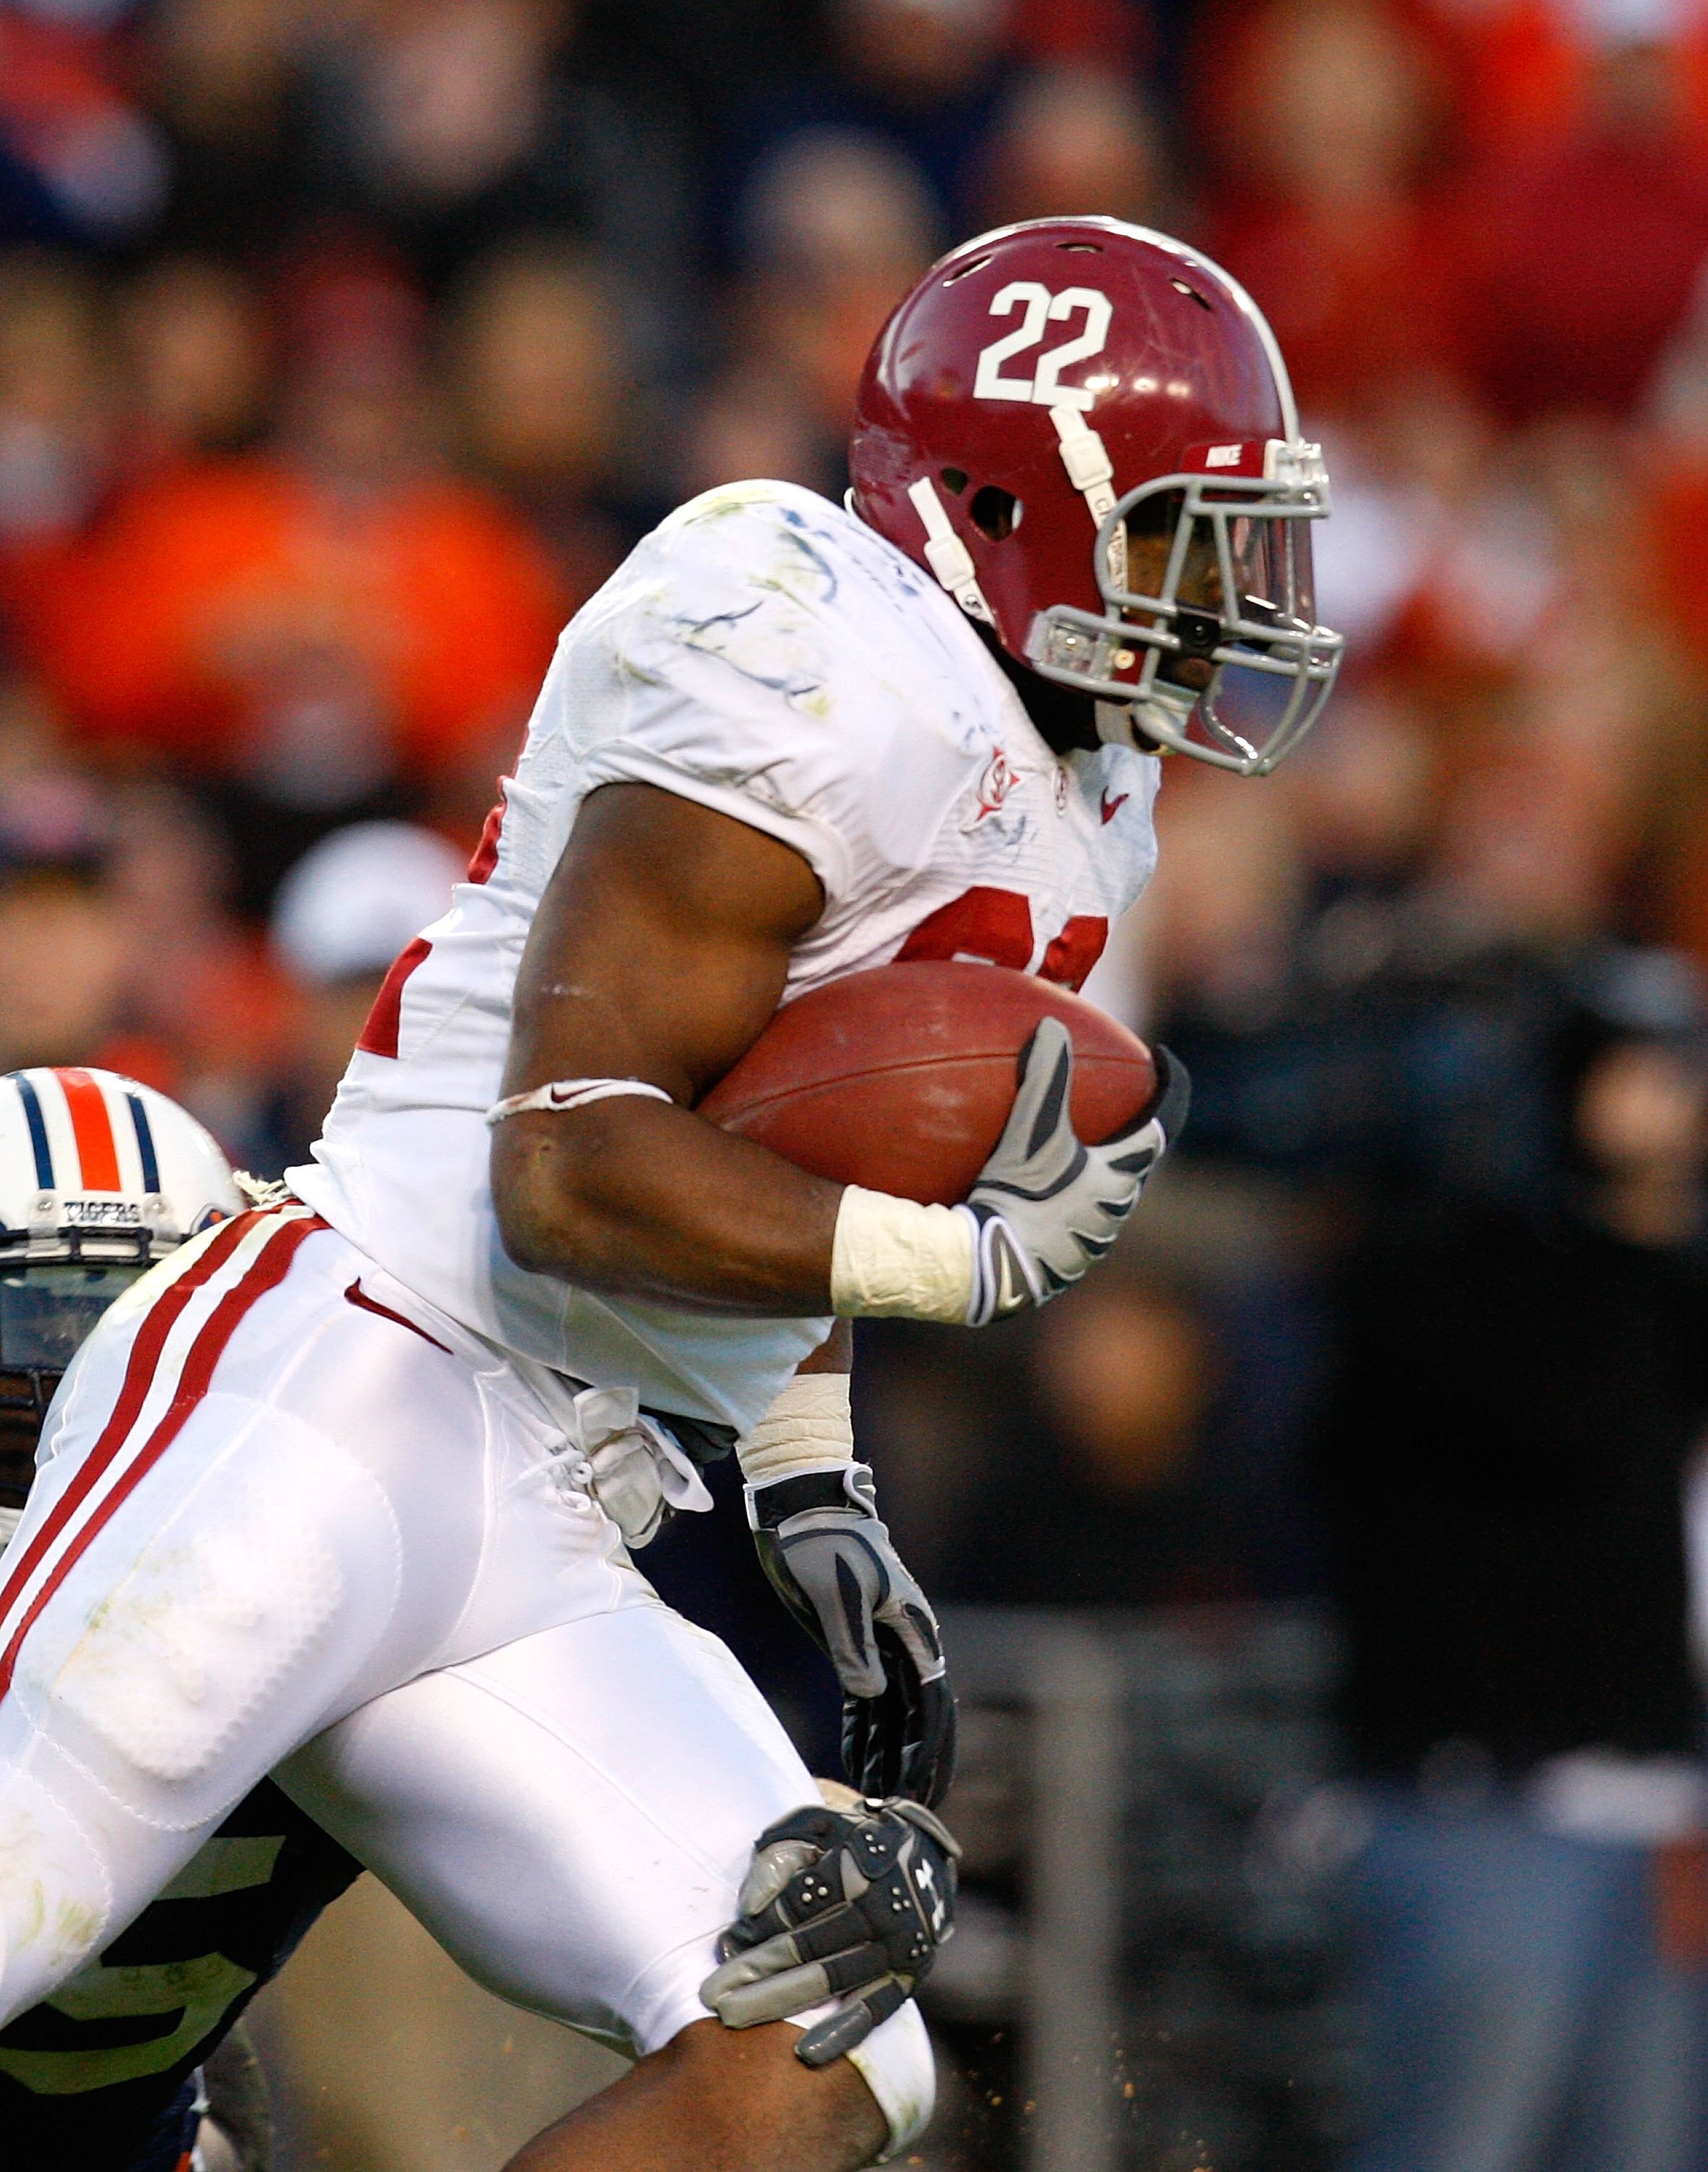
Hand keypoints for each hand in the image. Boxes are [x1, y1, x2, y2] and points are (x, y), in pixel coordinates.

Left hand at [700, 1795, 960, 2066]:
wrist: (920, 1853)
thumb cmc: (850, 1838)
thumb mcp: (814, 1827)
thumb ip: (778, 1856)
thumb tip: (750, 1908)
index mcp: (859, 1865)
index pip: (798, 1905)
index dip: (758, 1926)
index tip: (726, 1945)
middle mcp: (883, 1908)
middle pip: (810, 1945)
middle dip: (755, 1972)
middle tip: (711, 1994)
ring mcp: (898, 1946)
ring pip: (833, 1979)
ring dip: (780, 2001)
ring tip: (733, 2017)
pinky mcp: (909, 1976)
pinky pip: (874, 2010)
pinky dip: (842, 2032)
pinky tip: (806, 2052)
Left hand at [747, 1464, 956, 1807]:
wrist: (803, 1508)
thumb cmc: (824, 1543)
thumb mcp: (839, 1593)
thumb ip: (856, 1646)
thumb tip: (874, 1696)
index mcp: (913, 1627)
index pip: (931, 1701)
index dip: (930, 1749)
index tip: (923, 1790)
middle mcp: (906, 1639)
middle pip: (919, 1713)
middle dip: (916, 1761)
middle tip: (908, 1808)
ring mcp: (881, 1642)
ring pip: (893, 1711)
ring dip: (890, 1752)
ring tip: (880, 1797)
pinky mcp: (854, 1642)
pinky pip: (867, 1698)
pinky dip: (864, 1731)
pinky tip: (857, 1761)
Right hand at [959, 1017, 1187, 1323]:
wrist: (988, 1271)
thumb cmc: (1019, 1199)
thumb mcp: (1031, 1133)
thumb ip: (1045, 1076)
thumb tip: (1052, 1024)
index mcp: (1119, 1180)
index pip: (1162, 1124)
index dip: (1170, 1086)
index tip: (1164, 1059)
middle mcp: (1114, 1215)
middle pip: (1135, 1166)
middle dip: (1129, 1135)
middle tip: (1112, 1109)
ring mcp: (1088, 1245)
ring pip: (1105, 1201)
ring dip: (1096, 1174)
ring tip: (1071, 1155)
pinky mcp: (1061, 1267)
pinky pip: (1072, 1226)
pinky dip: (1064, 1204)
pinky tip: (1030, 1202)